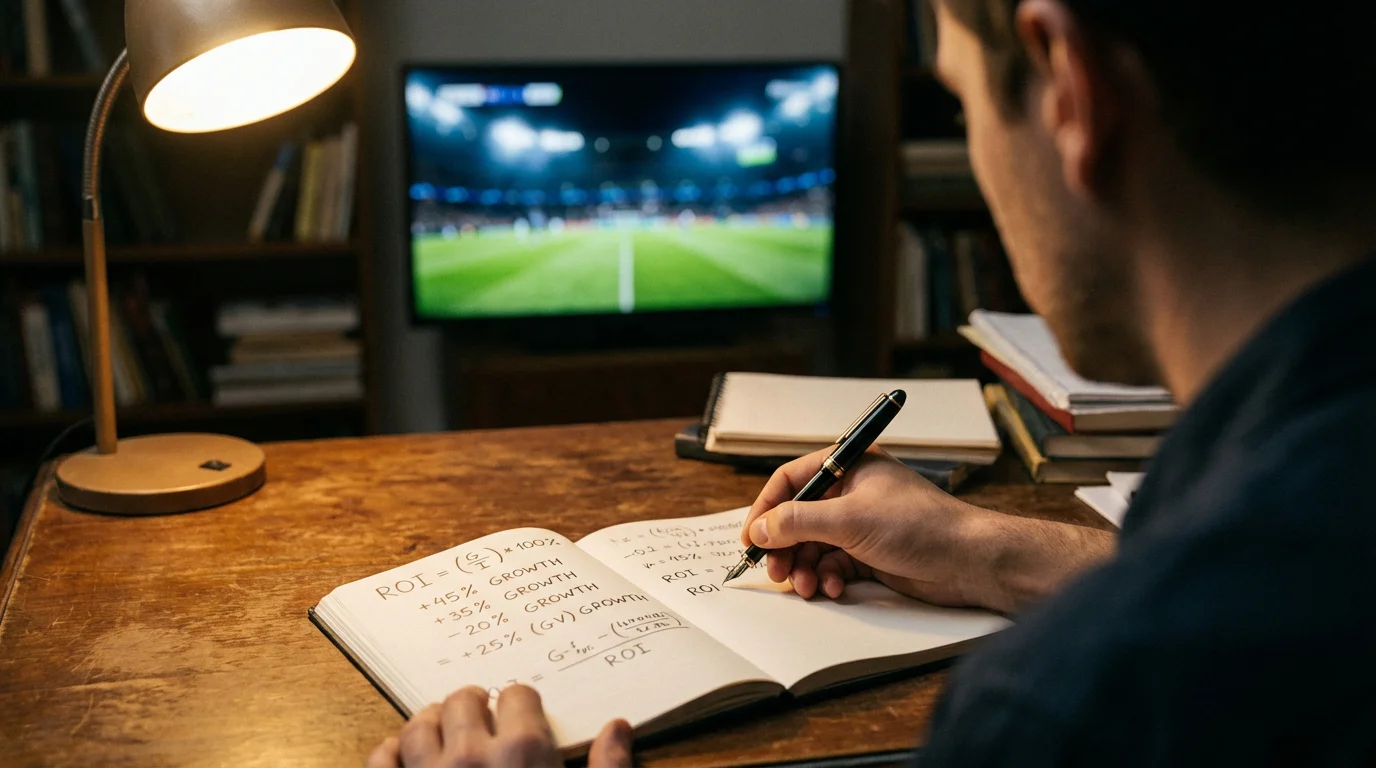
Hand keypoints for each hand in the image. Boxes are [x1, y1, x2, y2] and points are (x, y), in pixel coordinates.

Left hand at [366, 685, 631, 767]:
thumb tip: (617, 728)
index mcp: (523, 754)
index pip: (517, 696)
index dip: (522, 703)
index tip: (523, 715)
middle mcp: (471, 758)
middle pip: (463, 701)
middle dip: (476, 703)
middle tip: (485, 716)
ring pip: (418, 726)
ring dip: (432, 720)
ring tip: (446, 729)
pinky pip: (380, 762)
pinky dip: (390, 752)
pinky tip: (402, 755)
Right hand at [741, 447, 1113, 613]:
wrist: (970, 561)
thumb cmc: (919, 526)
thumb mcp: (850, 520)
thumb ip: (799, 522)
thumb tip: (761, 528)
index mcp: (850, 466)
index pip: (793, 480)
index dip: (768, 507)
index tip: (752, 536)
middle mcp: (853, 493)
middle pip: (800, 517)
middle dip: (786, 546)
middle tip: (775, 571)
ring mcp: (863, 524)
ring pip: (815, 545)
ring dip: (805, 567)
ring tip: (806, 586)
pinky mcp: (872, 554)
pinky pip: (835, 565)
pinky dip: (828, 578)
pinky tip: (834, 589)